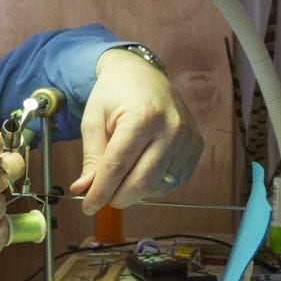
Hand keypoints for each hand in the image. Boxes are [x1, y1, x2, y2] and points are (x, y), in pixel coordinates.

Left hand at [70, 48, 202, 214]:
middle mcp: (171, 128)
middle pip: (141, 183)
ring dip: (133, 191)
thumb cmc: (113, 94)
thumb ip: (91, 158)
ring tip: (120, 174)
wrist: (142, 73)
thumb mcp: (93, 121)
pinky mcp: (195, 146)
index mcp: (142, 117)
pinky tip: (140, 170)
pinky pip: (172, 182)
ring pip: (157, 186)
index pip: (118, 167)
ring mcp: (187, 138)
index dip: (101, 192)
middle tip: (100, 197)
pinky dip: (152, 186)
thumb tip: (84, 190)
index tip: (87, 207)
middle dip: (116, 197)